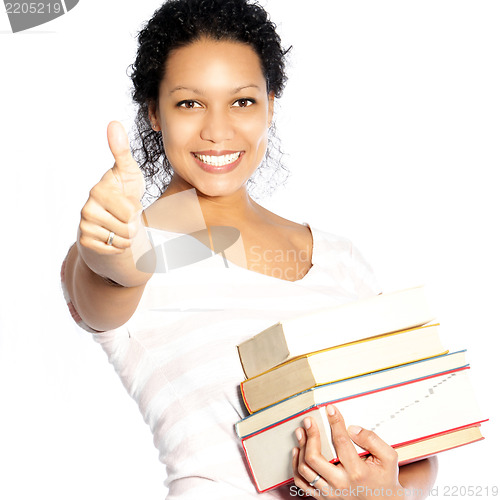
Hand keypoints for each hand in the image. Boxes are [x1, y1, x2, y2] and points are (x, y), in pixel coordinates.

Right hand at [78, 121, 145, 255]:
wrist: (113, 215)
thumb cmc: (124, 190)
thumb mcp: (128, 171)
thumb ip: (122, 151)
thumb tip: (114, 123)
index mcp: (98, 190)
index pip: (131, 211)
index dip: (136, 210)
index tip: (127, 200)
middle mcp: (87, 207)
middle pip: (128, 227)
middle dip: (133, 224)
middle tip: (125, 215)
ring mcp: (84, 225)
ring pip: (122, 240)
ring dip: (127, 236)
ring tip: (120, 224)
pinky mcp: (85, 240)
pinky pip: (114, 250)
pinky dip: (119, 246)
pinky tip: (113, 234)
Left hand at [292, 404, 405, 498]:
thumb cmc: (385, 478)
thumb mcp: (388, 458)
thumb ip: (372, 440)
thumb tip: (352, 429)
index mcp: (357, 472)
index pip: (341, 443)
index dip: (334, 423)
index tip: (330, 409)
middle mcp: (341, 483)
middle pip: (315, 457)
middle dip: (310, 435)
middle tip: (308, 420)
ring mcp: (330, 492)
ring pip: (305, 469)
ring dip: (301, 447)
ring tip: (301, 432)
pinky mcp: (323, 497)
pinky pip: (302, 482)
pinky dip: (296, 465)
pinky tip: (298, 451)